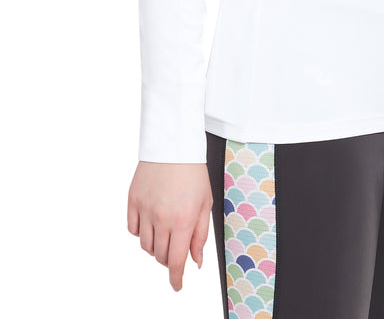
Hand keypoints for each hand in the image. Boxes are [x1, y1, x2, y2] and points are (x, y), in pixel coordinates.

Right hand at [127, 160, 213, 291]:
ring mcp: (145, 209)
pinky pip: (133, 230)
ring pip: (146, 246)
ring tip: (165, 231)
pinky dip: (141, 232)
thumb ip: (200, 235)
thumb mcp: (205, 204)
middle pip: (160, 256)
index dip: (176, 278)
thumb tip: (196, 262)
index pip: (175, 261)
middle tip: (176, 247)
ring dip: (156, 247)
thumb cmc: (193, 172)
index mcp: (183, 220)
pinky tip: (151, 221)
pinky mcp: (132, 201)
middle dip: (169, 259)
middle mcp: (162, 218)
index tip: (177, 285)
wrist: (174, 144)